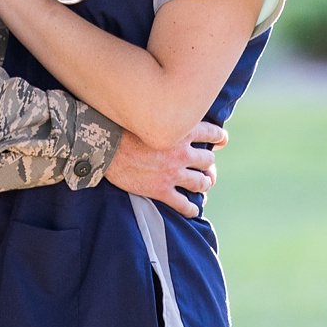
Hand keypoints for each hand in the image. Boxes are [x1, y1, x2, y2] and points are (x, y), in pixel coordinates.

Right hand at [104, 120, 229, 218]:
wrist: (105, 145)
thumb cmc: (124, 126)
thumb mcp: (151, 116)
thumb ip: (168, 120)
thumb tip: (176, 120)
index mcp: (181, 132)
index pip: (212, 133)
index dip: (219, 138)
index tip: (221, 141)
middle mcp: (181, 153)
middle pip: (208, 161)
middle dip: (209, 165)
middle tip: (207, 168)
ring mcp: (172, 173)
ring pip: (201, 183)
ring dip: (204, 184)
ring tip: (203, 185)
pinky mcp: (161, 190)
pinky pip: (184, 204)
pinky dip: (191, 208)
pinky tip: (193, 209)